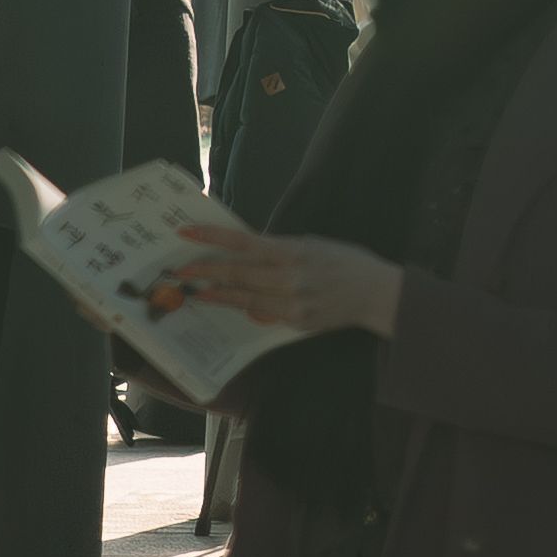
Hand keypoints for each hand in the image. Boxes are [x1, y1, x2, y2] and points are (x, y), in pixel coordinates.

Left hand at [155, 216, 402, 341]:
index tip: (188, 233)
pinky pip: (262, 313)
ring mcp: (291, 302)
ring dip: (218, 293)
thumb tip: (250, 256)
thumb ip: (281, 251)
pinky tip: (228, 303)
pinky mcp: (294, 322)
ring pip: (244, 297)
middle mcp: (290, 276)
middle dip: (206, 270)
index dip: (214, 238)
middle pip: (239, 273)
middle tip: (181, 269)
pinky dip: (243, 307)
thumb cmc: (345, 260)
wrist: (375, 292)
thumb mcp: (314, 244)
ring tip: (196, 289)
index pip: (245, 243)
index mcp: (295, 250)